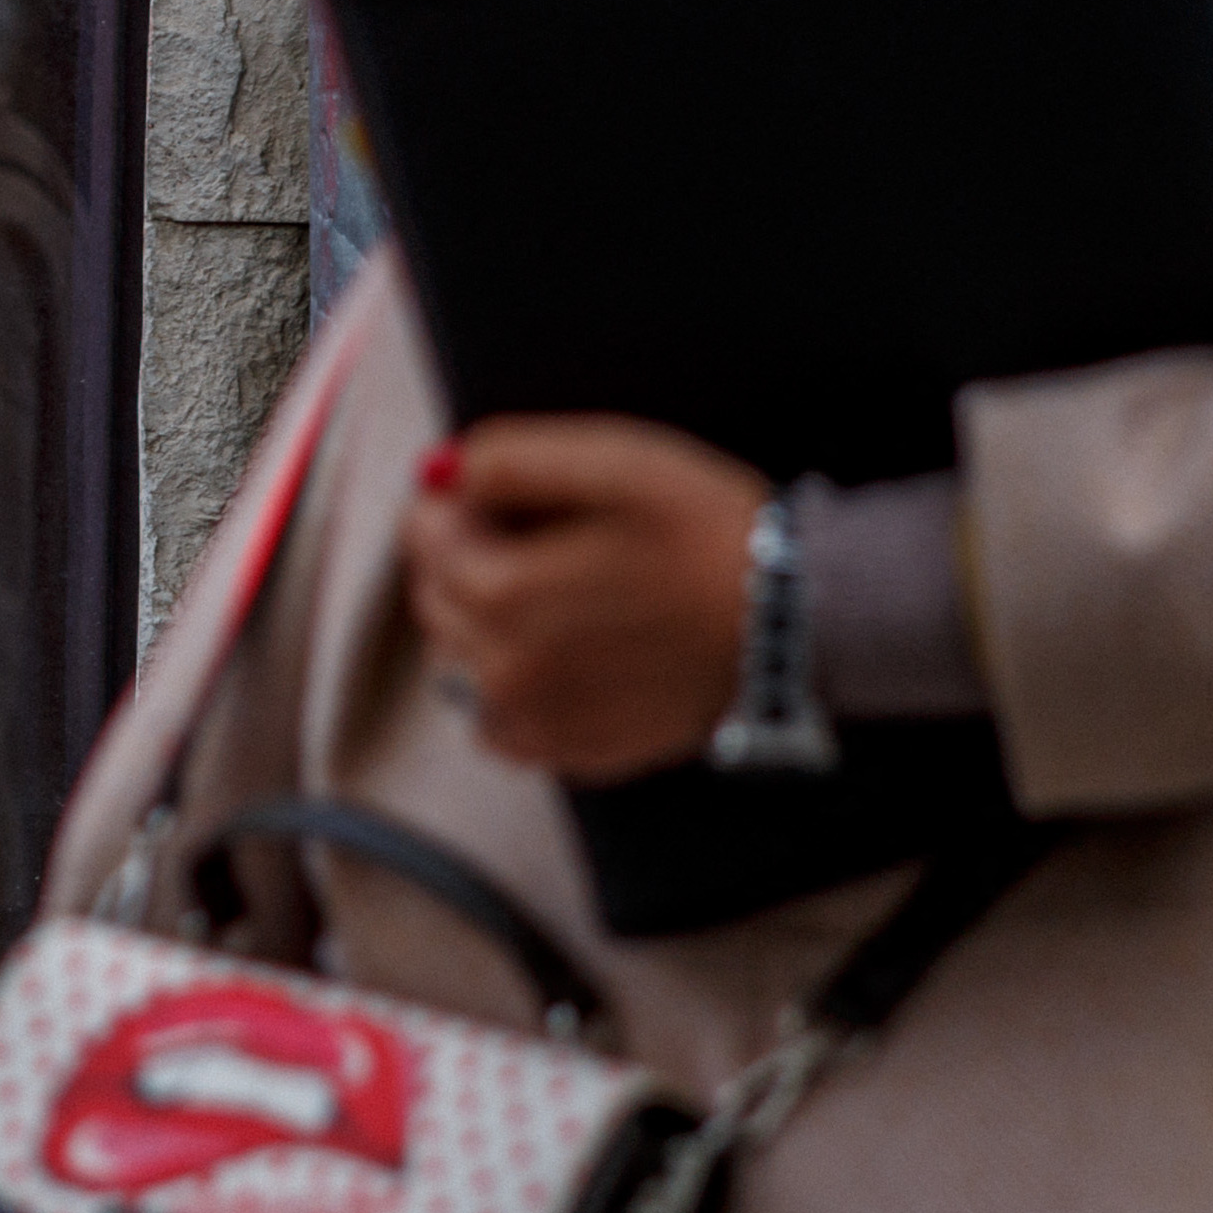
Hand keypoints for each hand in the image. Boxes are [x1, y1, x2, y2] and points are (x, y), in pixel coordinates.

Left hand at [402, 414, 768, 781]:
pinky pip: (497, 720)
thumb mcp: (615, 461)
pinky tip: (566, 653)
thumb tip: (441, 471)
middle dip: (469, 558)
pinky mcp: (568, 754)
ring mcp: (535, 722)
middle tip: (549, 541)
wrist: (789, 624)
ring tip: (568, 596)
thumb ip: (512, 458)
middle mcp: (502, 671)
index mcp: (502, 594)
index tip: (519, 498)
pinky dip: (512, 685)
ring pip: (459, 658)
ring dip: (487, 621)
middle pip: (435, 597)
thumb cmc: (708, 534)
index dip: (465, 502)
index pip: (423, 533)